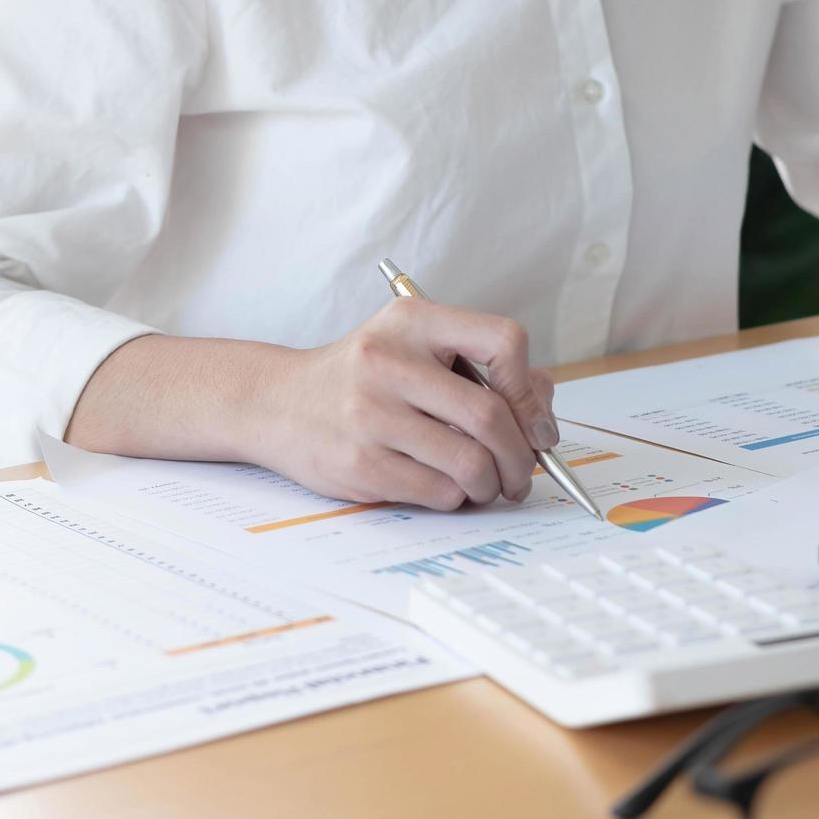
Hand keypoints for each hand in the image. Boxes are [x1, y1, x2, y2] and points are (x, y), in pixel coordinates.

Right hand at [251, 297, 558, 510]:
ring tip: (487, 485)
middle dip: (521, 456)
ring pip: (469, 462)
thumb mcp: (415, 346)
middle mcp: (389, 361)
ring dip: (492, 484)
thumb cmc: (362, 376)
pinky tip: (446, 488)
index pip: (504, 341)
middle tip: (523, 473)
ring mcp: (371, 414)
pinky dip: (456, 497)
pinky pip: (438, 492)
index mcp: (413, 321)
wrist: (276, 402)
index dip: (530, 390)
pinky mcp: (360, 464)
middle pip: (490, 415)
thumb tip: (542, 409)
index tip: (535, 423)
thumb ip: (481, 366)